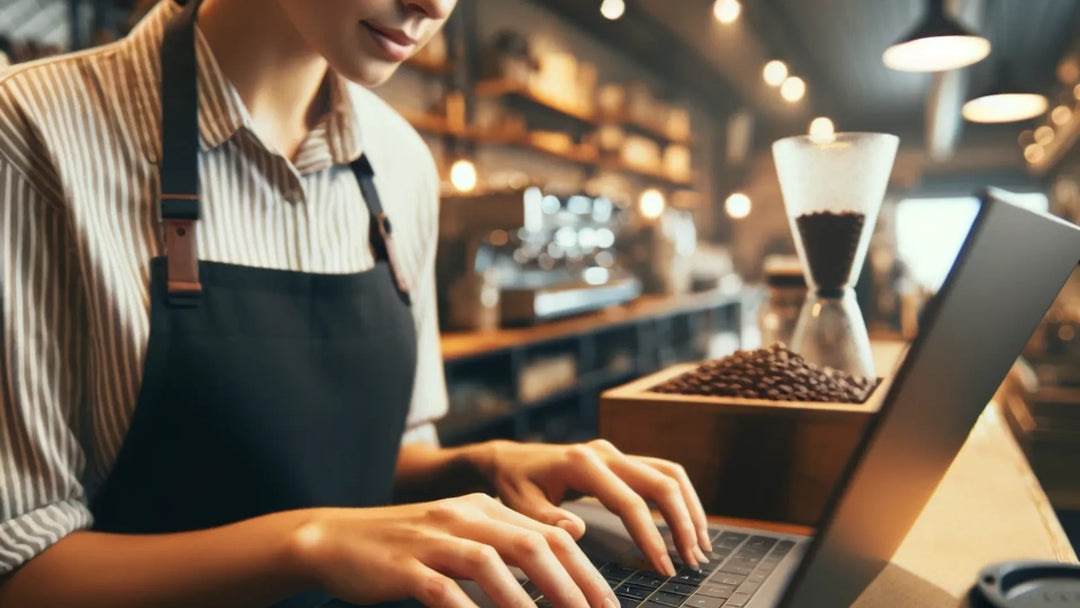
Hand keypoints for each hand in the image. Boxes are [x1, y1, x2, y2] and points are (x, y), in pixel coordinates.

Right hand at [293, 493, 618, 607]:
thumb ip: (506, 539)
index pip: (550, 537)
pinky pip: (444, 590)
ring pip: (492, 564)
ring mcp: (433, 539)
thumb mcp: (460, 533)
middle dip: (572, 587)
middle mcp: (464, 517)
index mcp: (484, 509)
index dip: (586, 571)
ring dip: (529, 603)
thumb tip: (561, 550)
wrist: (336, 539)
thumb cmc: (405, 547)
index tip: (609, 605)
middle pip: (532, 546)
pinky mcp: (405, 566)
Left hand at [489, 439, 710, 575]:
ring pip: (670, 474)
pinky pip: (661, 474)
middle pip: (662, 482)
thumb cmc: (514, 484)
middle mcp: (606, 453)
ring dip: (690, 509)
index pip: (631, 502)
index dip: (652, 537)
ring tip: (700, 546)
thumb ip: (546, 519)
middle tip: (693, 561)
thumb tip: (578, 530)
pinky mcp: (621, 459)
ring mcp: (616, 453)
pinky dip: (680, 499)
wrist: (511, 459)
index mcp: (583, 464)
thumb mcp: (519, 504)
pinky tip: (687, 525)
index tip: (665, 568)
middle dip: (684, 524)